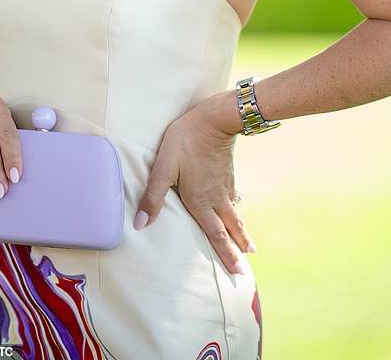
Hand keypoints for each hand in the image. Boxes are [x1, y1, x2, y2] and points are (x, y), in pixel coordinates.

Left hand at [134, 97, 254, 274]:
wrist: (216, 118)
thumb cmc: (187, 140)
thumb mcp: (164, 166)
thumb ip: (153, 195)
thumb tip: (141, 224)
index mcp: (200, 200)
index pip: (214, 234)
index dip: (225, 255)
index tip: (237, 273)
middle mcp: (215, 197)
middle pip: (228, 229)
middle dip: (237, 250)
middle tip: (246, 269)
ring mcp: (224, 184)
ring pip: (234, 214)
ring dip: (240, 232)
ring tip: (249, 246)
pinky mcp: (227, 171)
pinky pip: (234, 196)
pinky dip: (237, 209)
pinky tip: (237, 206)